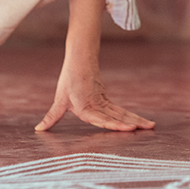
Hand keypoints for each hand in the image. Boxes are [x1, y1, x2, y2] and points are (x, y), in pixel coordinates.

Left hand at [34, 67, 154, 131]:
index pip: (102, 119)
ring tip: (151, 126)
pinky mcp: (107, 99)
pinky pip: (120, 110)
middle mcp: (98, 105)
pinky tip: (139, 122)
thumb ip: (52, 117)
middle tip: (149, 128)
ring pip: (123, 113)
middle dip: (134, 123)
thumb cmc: (69, 79)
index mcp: (86, 107)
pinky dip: (130, 116)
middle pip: (119, 116)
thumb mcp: (59, 100)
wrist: (80, 59)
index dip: (116, 125)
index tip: (129, 129)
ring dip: (137, 119)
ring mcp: (104, 101)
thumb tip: (38, 129)